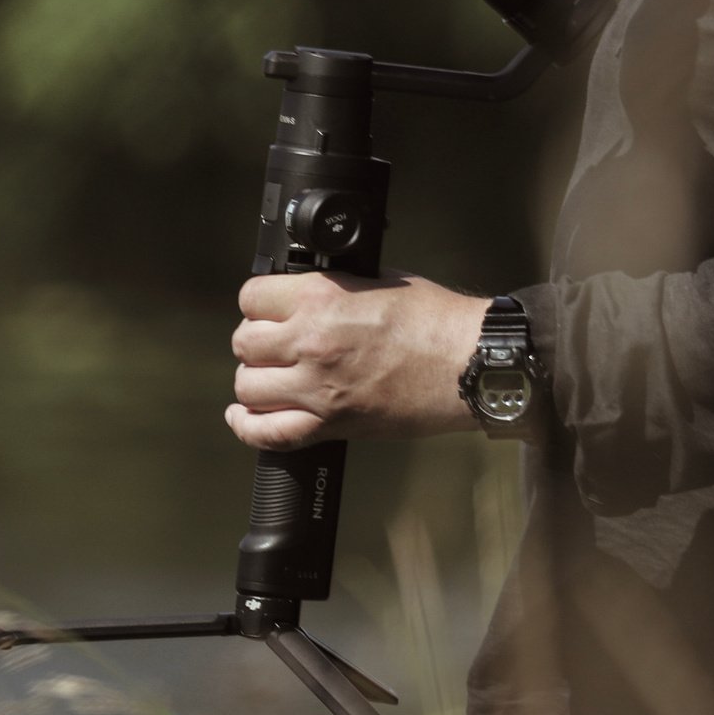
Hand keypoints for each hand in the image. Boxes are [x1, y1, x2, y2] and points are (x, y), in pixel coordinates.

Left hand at [227, 271, 488, 449]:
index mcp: (323, 298)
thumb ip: (338, 286)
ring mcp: (317, 387)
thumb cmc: (438, 320)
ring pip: (247, 386)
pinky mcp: (331, 424)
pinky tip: (244, 415)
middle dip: (255, 341)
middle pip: (244, 342)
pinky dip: (248, 426)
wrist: (469, 364)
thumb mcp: (382, 281)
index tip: (268, 308)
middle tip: (273, 343)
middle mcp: (311, 341)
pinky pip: (267, 433)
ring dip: (254, 380)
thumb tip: (312, 289)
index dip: (259, 301)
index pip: (252, 296)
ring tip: (271, 376)